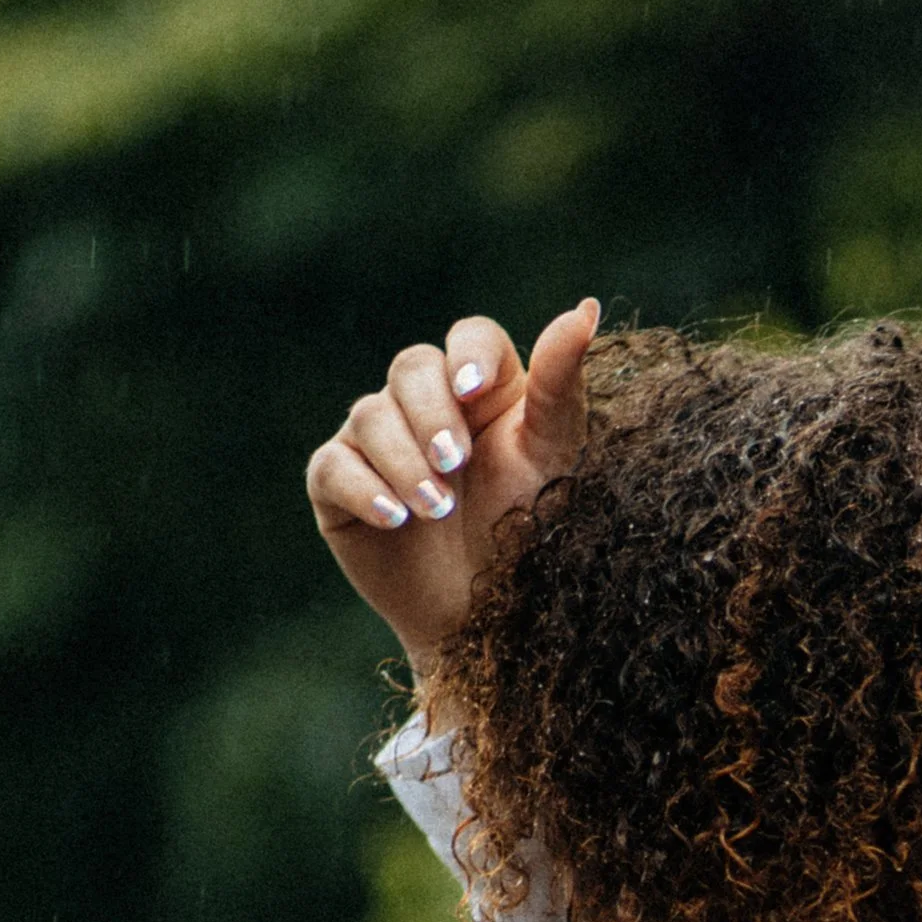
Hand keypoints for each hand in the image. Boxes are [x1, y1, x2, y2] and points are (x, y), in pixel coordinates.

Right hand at [306, 298, 600, 681]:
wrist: (488, 615)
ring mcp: (376, 440)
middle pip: (411, 367)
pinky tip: (397, 518)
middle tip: (455, 464)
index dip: (468, 354)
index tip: (476, 390)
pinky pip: (333, 467)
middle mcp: (426, 403)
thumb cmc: (528, 531)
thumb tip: (587, 307)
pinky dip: (365, 489)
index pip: (470, 337)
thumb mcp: (552, 457)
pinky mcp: (338, 483)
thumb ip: (562, 384)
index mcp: (484, 388)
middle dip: (431, 414)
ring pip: (370, 416)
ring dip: (405, 462)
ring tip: (436, 509)